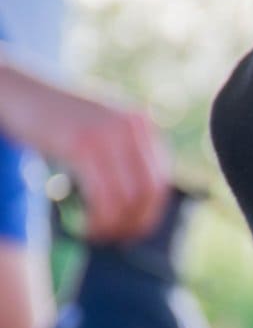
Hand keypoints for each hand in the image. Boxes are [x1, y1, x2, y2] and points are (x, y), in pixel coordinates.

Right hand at [0, 62, 169, 241]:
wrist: (16, 89)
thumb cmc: (53, 119)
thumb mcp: (99, 129)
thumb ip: (120, 156)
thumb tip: (135, 205)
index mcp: (142, 124)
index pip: (161, 180)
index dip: (150, 213)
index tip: (133, 230)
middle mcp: (133, 126)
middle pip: (150, 192)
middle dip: (135, 223)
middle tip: (115, 238)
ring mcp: (110, 134)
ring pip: (129, 198)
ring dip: (113, 225)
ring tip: (94, 233)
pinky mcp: (83, 144)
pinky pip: (103, 196)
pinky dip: (97, 219)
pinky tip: (82, 226)